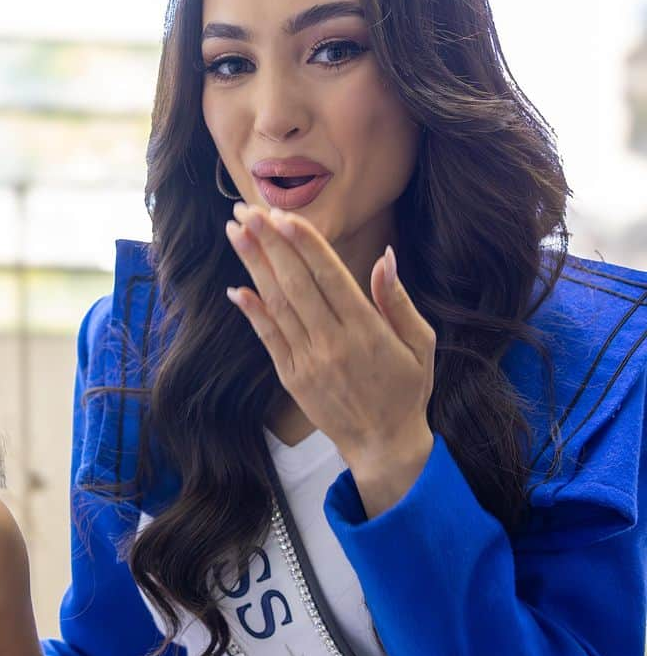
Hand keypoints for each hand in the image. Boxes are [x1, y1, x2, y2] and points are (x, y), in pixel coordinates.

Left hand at [226, 206, 434, 477]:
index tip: (282, 215)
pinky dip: (251, 312)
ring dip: (253, 266)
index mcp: (366, 329)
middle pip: (294, 283)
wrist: (384, 445)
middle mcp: (333, 342)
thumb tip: (385, 257)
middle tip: (246, 210)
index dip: (303, 243)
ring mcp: (308, 361)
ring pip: (276, 305)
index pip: (328, 275)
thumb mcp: (420, 343)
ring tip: (235, 232)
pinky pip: (268, 339)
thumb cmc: (407, 389)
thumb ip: (398, 300)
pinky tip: (236, 288)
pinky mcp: (292, 378)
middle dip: (268, 242)